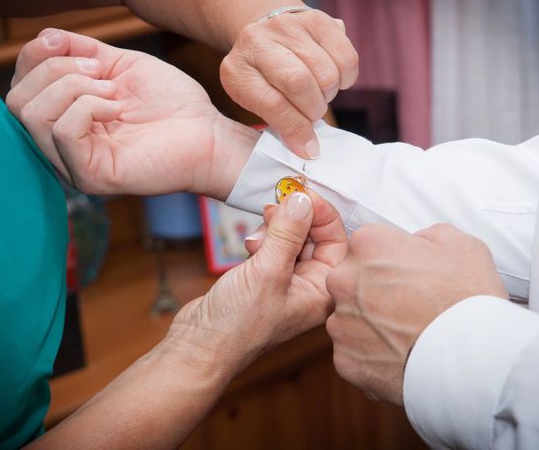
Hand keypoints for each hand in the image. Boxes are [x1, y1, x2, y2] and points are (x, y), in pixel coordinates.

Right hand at [7, 28, 255, 196]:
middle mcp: (61, 146)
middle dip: (57, 72)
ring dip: (73, 88)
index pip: (19, 87)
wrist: (207, 133)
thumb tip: (45, 38)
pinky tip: (115, 110)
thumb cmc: (172, 104)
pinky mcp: (90, 177)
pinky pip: (62, 132)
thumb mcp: (120, 66)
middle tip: (104, 75)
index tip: (80, 50)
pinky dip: (86, 108)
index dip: (37, 56)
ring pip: (32, 115)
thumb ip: (81, 52)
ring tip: (113, 93)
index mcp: (64, 120)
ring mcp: (72, 164)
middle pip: (17, 101)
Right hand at [170, 191, 346, 372]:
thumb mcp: (267, 271)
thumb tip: (304, 200)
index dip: (322, 214)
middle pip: (315, 236)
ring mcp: (287, 282)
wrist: (200, 345)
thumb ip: (288, 232)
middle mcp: (309, 286)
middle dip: (295, 220)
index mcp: (323, 291)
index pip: (337, 241)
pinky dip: (263, 239)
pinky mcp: (265, 278)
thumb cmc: (238, 324)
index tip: (302, 194)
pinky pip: (273, 247)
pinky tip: (249, 246)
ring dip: (275, 229)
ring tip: (256, 238)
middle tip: (275, 207)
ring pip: (292, 238)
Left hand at [221, 9, 358, 158]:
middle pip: (300, 83)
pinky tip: (333, 79)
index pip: (272, 104)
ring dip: (328, 94)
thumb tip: (309, 149)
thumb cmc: (261, 77)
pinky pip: (346, 58)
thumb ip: (278, 122)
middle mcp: (259, 41)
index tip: (308, 148)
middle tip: (311, 114)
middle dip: (313, 109)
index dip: (295, 129)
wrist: (266, 32)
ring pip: (326, 73)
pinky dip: (345, 78)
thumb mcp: (255, 99)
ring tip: (317, 94)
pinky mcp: (318, 20)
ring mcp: (290, 26)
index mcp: (238, 70)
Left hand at [325, 223, 507, 404]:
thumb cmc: (468, 302)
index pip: (367, 245)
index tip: (407, 274)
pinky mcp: (344, 357)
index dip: (390, 260)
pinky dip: (370, 355)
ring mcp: (341, 320)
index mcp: (368, 245)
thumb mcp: (462, 245)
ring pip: (349, 317)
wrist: (473, 360)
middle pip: (351, 280)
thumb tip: (417, 243)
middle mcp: (344, 279)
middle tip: (407, 306)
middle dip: (374, 290)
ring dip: (370, 324)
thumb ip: (428, 235)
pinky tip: (398, 356)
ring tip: (405, 334)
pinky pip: (352, 352)